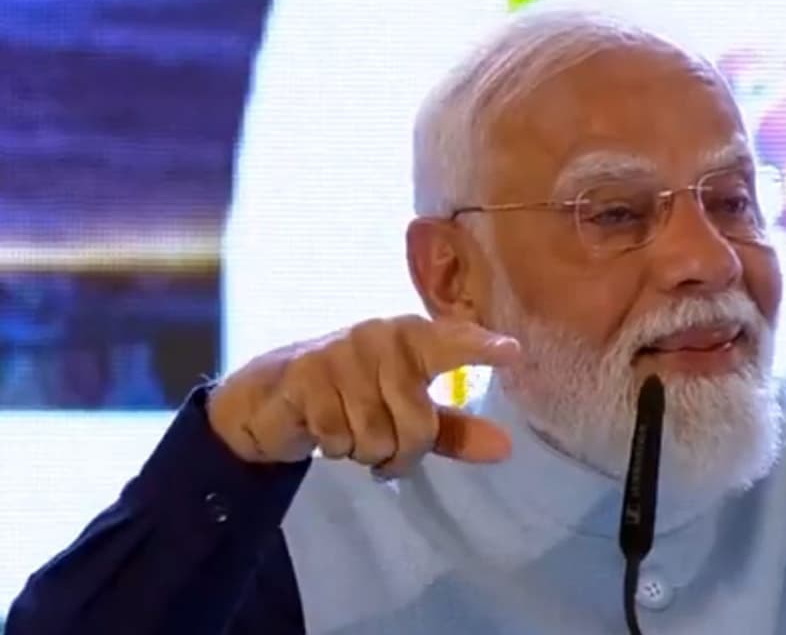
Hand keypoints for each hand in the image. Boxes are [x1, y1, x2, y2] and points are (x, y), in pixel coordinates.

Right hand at [207, 316, 521, 476]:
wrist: (269, 399)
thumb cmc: (351, 398)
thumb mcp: (407, 414)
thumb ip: (456, 430)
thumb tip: (507, 449)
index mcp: (414, 337)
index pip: (452, 342)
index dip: (480, 348)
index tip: (513, 352)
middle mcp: (381, 337)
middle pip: (417, 423)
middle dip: (402, 452)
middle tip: (385, 449)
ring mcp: (342, 354)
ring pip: (376, 436)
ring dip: (364, 451)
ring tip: (349, 433)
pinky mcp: (306, 376)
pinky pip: (338, 438)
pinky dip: (333, 446)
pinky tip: (323, 429)